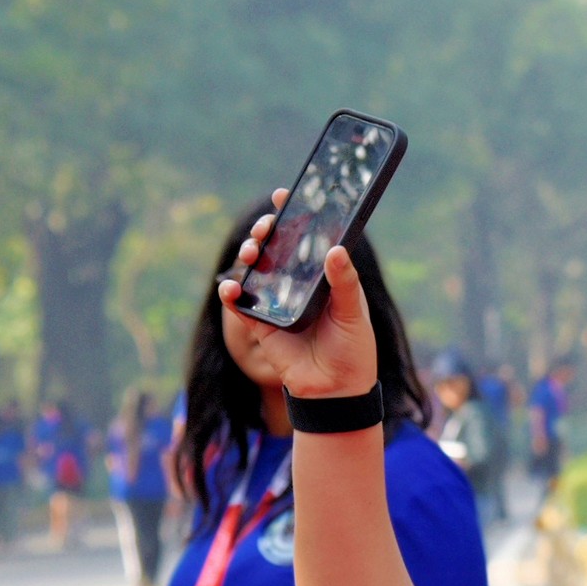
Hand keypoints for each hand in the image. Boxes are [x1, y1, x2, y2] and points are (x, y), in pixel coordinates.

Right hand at [217, 190, 379, 401]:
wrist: (338, 390)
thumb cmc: (353, 349)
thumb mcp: (354, 312)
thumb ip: (344, 282)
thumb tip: (336, 250)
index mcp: (321, 275)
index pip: (305, 237)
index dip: (293, 214)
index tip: (283, 194)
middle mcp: (297, 284)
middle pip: (275, 248)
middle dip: (267, 231)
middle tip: (267, 226)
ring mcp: (277, 302)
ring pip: (255, 270)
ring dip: (249, 255)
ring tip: (253, 252)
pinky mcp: (262, 325)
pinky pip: (241, 305)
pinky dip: (232, 295)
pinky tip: (232, 288)